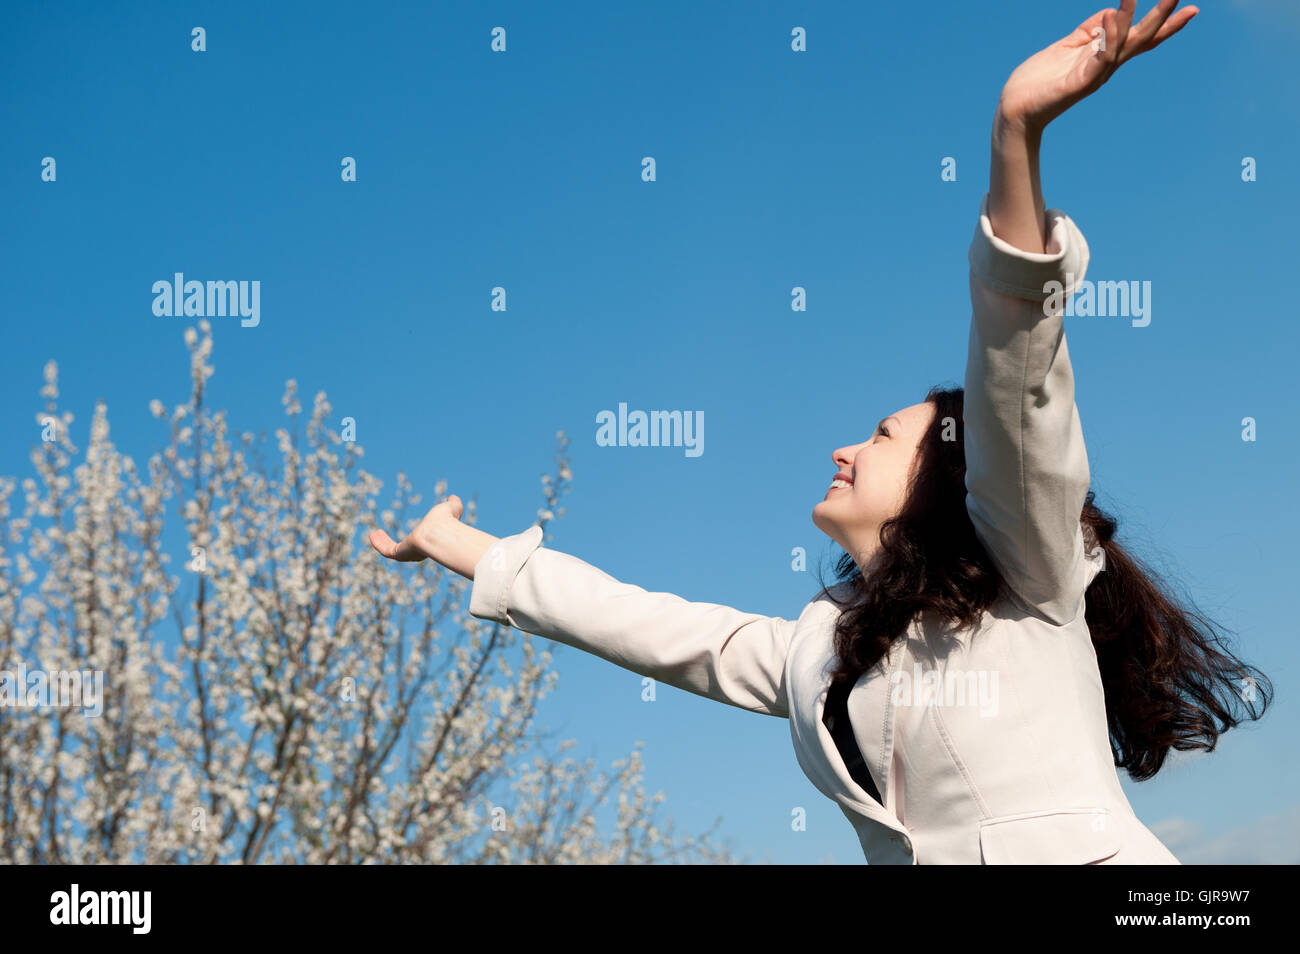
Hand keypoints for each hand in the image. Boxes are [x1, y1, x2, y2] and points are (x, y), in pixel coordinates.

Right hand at [370, 494, 466, 561]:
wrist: (440, 533)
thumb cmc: (447, 522)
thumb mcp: (450, 509)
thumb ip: (453, 505)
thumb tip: (453, 498)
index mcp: (432, 542)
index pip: (422, 542)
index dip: (415, 538)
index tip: (412, 533)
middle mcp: (421, 551)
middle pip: (404, 550)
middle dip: (393, 543)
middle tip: (384, 535)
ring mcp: (409, 553)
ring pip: (392, 550)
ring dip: (383, 543)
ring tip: (374, 534)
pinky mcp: (400, 553)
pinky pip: (387, 551)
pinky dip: (379, 544)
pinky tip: (372, 535)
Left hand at [997, 0, 1197, 132]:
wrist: (1014, 108)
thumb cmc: (1039, 80)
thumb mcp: (1067, 47)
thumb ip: (1089, 31)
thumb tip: (1110, 12)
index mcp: (1104, 57)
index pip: (1142, 38)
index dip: (1166, 24)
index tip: (1192, 9)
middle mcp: (1105, 67)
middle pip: (1141, 40)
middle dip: (1162, 19)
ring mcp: (1094, 75)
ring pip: (1122, 45)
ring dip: (1133, 19)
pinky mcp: (1079, 82)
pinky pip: (1099, 57)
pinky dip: (1108, 37)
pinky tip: (1113, 15)